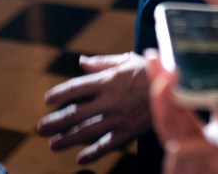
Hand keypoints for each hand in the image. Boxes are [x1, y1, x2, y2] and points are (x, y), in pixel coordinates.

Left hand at [37, 52, 151, 164]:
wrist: (176, 90)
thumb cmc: (151, 72)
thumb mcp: (127, 60)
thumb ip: (102, 62)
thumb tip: (82, 62)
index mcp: (108, 80)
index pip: (76, 88)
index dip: (60, 94)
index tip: (48, 100)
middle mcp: (109, 100)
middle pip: (75, 113)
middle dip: (56, 121)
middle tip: (40, 128)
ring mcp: (117, 118)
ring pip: (86, 131)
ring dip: (67, 139)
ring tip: (53, 144)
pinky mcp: (128, 132)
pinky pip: (107, 144)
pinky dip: (93, 152)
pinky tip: (81, 158)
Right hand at [146, 51, 217, 173]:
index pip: (208, 103)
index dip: (199, 79)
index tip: (193, 56)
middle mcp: (204, 147)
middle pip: (179, 109)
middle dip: (166, 83)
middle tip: (157, 56)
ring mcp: (191, 162)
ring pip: (168, 126)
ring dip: (161, 102)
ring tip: (162, 76)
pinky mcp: (183, 173)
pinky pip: (175, 159)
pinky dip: (177, 146)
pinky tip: (179, 136)